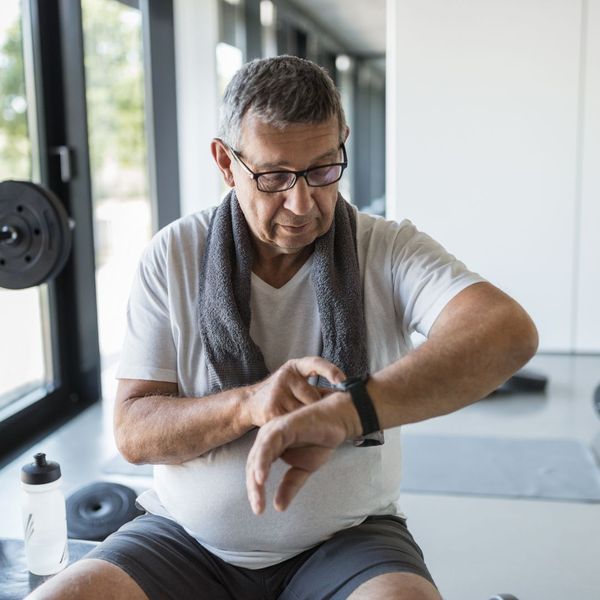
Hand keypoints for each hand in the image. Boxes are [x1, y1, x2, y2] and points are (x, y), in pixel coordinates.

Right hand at [245, 357, 345, 426]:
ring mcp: (277, 392)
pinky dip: (296, 429)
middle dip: (315, 409)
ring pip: (304, 413)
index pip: (315, 363)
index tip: (343, 381)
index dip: (330, 371)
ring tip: (299, 421)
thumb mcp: (297, 384)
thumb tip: (347, 395)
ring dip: (305, 421)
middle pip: (313, 397)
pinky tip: (293, 429)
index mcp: (294, 367)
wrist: (249, 403)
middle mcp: (285, 376)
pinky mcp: (272, 410)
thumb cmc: (280, 394)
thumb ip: (318, 388)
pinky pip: (293, 423)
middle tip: (312, 415)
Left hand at [245, 393, 356, 514]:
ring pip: (258, 455)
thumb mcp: (304, 469)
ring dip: (256, 477)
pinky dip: (263, 460)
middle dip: (254, 488)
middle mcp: (267, 437)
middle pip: (253, 465)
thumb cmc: (319, 440)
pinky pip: (269, 444)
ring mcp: (274, 430)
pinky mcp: (283, 425)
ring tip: (257, 497)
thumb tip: (279, 507)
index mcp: (270, 446)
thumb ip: (290, 485)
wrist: (338, 421)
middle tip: (258, 509)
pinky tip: (261, 476)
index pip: (256, 471)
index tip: (259, 510)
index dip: (255, 490)